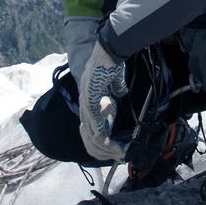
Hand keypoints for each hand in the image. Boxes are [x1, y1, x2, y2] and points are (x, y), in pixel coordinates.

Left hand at [79, 42, 128, 160]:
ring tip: (112, 150)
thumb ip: (116, 88)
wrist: (109, 50)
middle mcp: (84, 99)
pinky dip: (99, 130)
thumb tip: (121, 93)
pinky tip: (105, 139)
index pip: (90, 122)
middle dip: (99, 145)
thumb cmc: (112, 62)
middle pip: (87, 129)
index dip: (98, 135)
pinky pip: (93, 118)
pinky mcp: (91, 96)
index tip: (109, 146)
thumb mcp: (115, 80)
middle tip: (113, 154)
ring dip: (101, 141)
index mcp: (88, 97)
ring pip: (90, 127)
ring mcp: (86, 98)